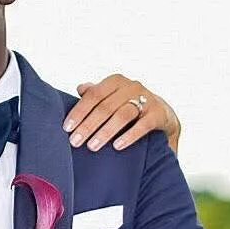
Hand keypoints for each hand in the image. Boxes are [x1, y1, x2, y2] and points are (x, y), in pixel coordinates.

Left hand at [63, 74, 180, 153]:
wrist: (162, 114)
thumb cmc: (130, 105)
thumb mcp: (112, 97)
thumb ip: (96, 93)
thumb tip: (80, 88)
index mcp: (116, 81)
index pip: (93, 95)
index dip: (79, 111)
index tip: (67, 128)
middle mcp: (131, 87)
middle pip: (105, 106)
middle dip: (88, 125)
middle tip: (75, 142)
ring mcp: (147, 99)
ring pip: (122, 115)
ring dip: (105, 132)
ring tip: (92, 146)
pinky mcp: (158, 114)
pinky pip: (142, 125)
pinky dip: (129, 136)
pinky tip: (117, 146)